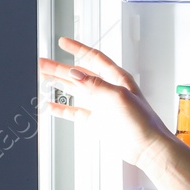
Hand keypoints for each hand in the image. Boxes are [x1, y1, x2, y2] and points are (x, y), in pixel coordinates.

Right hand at [38, 36, 176, 167]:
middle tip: (42, 62)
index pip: (94, 58)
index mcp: (117, 78)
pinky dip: (62, 108)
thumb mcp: (118, 97)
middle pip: (79, 73)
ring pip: (75, 90)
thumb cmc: (142, 122)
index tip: (63, 42)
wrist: (146, 147)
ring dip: (58, 83)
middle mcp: (107, 90)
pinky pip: (75, 112)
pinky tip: (51, 104)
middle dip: (60, 67)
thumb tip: (75, 74)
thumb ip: (95, 85)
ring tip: (42, 76)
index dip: (78, 49)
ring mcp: (101, 105)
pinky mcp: (96, 121)